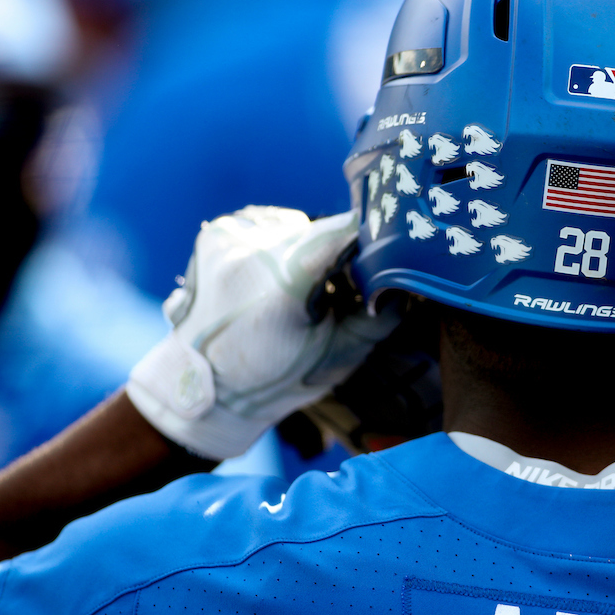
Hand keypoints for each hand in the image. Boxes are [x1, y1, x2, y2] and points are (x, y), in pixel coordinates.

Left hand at [127, 206, 398, 459]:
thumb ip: (383, 313)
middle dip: (340, 256)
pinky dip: (280, 246)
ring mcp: (229, 238)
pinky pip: (268, 225)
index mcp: (283, 287)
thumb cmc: (279, 380)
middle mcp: (250, 253)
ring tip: (299, 288)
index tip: (383, 260)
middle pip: (323, 230)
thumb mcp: (342, 356)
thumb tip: (409, 279)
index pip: (345, 232)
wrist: (205, 388)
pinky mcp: (217, 233)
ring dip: (308, 249)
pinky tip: (273, 278)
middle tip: (339, 292)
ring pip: (298, 225)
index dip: (372, 244)